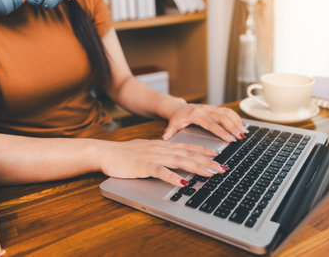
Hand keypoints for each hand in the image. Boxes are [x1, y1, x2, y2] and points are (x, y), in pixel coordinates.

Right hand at [98, 139, 228, 186]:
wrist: (106, 152)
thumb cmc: (124, 154)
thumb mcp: (146, 151)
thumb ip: (160, 155)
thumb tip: (173, 161)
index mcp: (161, 146)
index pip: (187, 146)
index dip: (203, 150)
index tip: (217, 155)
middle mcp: (160, 149)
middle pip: (188, 154)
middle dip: (207, 161)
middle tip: (222, 168)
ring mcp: (152, 156)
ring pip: (179, 160)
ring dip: (197, 167)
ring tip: (211, 173)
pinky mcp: (143, 166)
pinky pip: (161, 171)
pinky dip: (173, 177)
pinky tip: (184, 182)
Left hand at [162, 103, 247, 141]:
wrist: (177, 108)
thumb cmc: (176, 118)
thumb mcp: (172, 125)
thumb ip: (170, 131)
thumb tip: (165, 138)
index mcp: (195, 114)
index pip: (211, 124)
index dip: (221, 131)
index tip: (229, 139)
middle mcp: (204, 109)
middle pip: (222, 117)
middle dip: (233, 127)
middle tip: (240, 137)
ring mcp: (210, 107)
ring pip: (227, 113)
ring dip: (237, 122)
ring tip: (244, 131)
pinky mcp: (214, 108)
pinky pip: (227, 111)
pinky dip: (236, 117)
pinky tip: (243, 125)